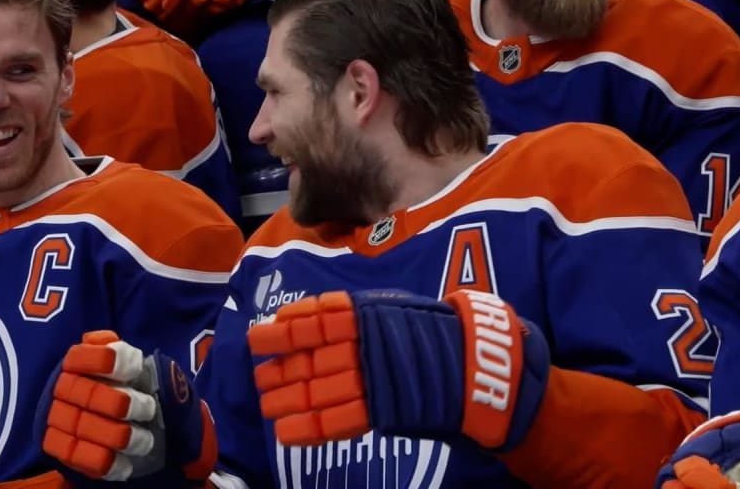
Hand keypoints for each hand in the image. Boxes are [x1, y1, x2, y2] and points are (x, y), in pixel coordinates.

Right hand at [39, 330, 214, 484]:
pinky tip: (126, 464)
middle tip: (149, 409)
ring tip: (145, 440)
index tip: (135, 368)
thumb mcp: (139, 366)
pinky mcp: (60, 448)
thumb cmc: (138, 389)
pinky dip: (104, 462)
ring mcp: (57, 419)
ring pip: (82, 427)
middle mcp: (61, 388)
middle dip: (121, 403)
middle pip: (85, 393)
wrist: (140, 423)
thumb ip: (122, 352)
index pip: (81, 356)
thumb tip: (102, 342)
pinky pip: (76, 457)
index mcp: (77, 362)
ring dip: (119, 435)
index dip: (106, 361)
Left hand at [247, 289, 549, 450]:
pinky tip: (284, 432)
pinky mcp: (384, 411)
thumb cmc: (443, 333)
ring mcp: (374, 378)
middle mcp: (367, 344)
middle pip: (310, 355)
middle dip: (279, 366)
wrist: (483, 368)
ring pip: (316, 389)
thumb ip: (366, 314)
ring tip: (265, 404)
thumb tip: (325, 316)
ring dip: (286, 397)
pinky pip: (338, 421)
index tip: (260, 333)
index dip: (285, 326)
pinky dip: (308, 427)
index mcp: (372, 313)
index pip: (317, 317)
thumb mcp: (403, 308)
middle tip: (256, 372)